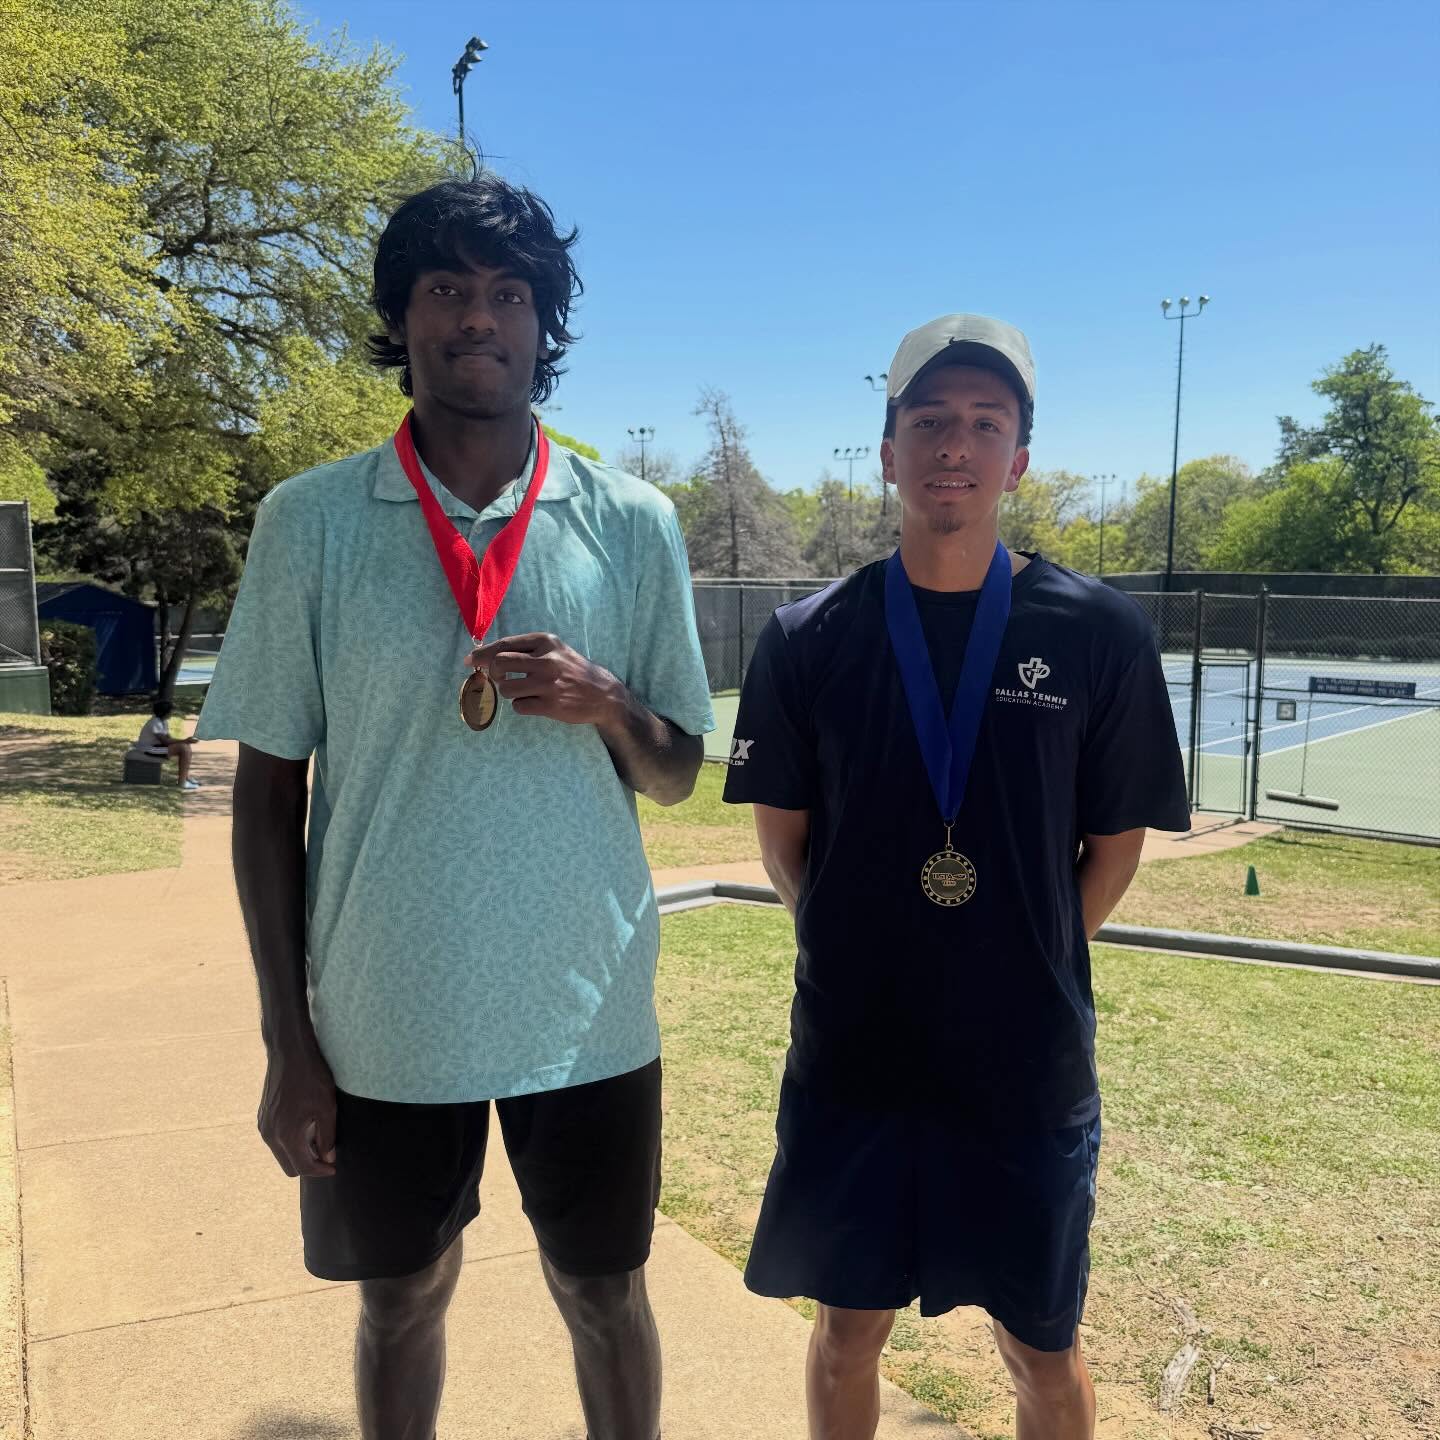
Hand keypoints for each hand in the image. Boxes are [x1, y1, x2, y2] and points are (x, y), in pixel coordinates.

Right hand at [258, 1043, 337, 1177]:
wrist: (289, 1051)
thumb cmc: (311, 1077)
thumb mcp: (326, 1107)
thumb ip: (327, 1136)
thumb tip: (328, 1158)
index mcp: (286, 1135)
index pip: (303, 1168)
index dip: (320, 1171)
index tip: (334, 1167)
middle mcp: (270, 1134)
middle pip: (289, 1167)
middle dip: (308, 1165)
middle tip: (327, 1154)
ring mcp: (263, 1125)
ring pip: (281, 1154)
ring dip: (299, 1153)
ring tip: (319, 1138)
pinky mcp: (262, 1116)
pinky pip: (276, 1140)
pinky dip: (290, 1141)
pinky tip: (306, 1126)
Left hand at [466, 632, 620, 725]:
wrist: (602, 694)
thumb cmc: (572, 670)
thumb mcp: (555, 650)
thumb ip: (525, 650)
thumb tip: (486, 656)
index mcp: (546, 642)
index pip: (505, 645)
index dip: (483, 653)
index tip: (471, 660)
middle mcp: (546, 660)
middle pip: (500, 664)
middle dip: (494, 673)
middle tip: (501, 678)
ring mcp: (548, 684)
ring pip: (506, 688)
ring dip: (509, 692)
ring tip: (524, 692)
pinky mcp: (550, 705)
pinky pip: (518, 706)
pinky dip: (522, 706)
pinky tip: (535, 703)